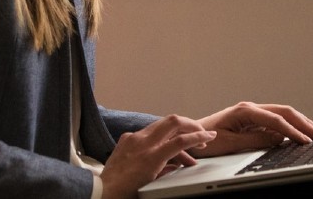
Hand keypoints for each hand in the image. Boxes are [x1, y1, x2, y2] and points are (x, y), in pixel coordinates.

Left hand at [100, 114, 216, 198]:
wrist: (102, 192)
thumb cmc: (127, 192)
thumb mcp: (154, 183)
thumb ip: (169, 168)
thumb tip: (182, 162)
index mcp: (151, 157)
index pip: (182, 140)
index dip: (199, 136)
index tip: (210, 136)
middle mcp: (142, 143)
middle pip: (173, 121)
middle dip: (190, 125)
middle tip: (200, 133)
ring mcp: (133, 138)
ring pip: (162, 124)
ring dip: (176, 133)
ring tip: (184, 150)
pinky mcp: (126, 138)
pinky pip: (148, 131)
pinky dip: (160, 137)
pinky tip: (163, 148)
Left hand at [190, 101, 312, 157]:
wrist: (189, 136)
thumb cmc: (204, 140)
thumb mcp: (229, 144)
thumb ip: (254, 141)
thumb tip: (277, 139)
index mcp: (245, 110)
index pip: (276, 119)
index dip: (293, 131)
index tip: (306, 141)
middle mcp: (250, 108)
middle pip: (285, 112)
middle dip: (304, 123)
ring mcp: (253, 113)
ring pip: (283, 114)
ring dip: (301, 123)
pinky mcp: (253, 120)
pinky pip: (277, 121)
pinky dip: (292, 127)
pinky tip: (301, 134)